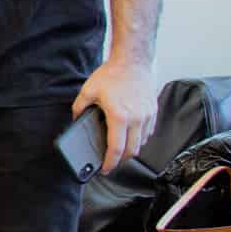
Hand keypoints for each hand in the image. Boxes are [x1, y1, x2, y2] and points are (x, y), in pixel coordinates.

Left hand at [72, 58, 156, 172]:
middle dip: (121, 160)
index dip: (110, 163)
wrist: (133, 61)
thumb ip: (79, 108)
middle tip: (111, 162)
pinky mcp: (153, 111)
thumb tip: (77, 121)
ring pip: (142, 143)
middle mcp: (136, 119)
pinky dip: (140, 139)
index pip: (116, 149)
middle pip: (132, 151)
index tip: (105, 169)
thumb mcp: (88, 91)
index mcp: (119, 116)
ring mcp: (147, 116)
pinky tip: (130, 136)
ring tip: (120, 150)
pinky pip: (148, 133)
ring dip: (131, 150)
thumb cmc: (111, 75)